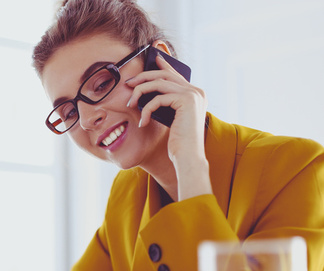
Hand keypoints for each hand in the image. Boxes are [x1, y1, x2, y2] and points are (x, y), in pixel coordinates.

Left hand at [126, 52, 211, 199]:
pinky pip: (158, 99)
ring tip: (130, 104)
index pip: (175, 74)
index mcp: (195, 94)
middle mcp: (196, 91)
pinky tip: (143, 123)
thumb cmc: (178, 142)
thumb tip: (150, 90)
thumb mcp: (170, 118)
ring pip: (158, 83)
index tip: (151, 59)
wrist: (188, 156)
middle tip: (128, 83)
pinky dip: (146, 110)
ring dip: (140, 92)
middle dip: (143, 77)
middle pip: (164, 75)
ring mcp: (193, 94)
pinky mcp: (186, 101)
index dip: (162, 65)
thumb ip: (166, 103)